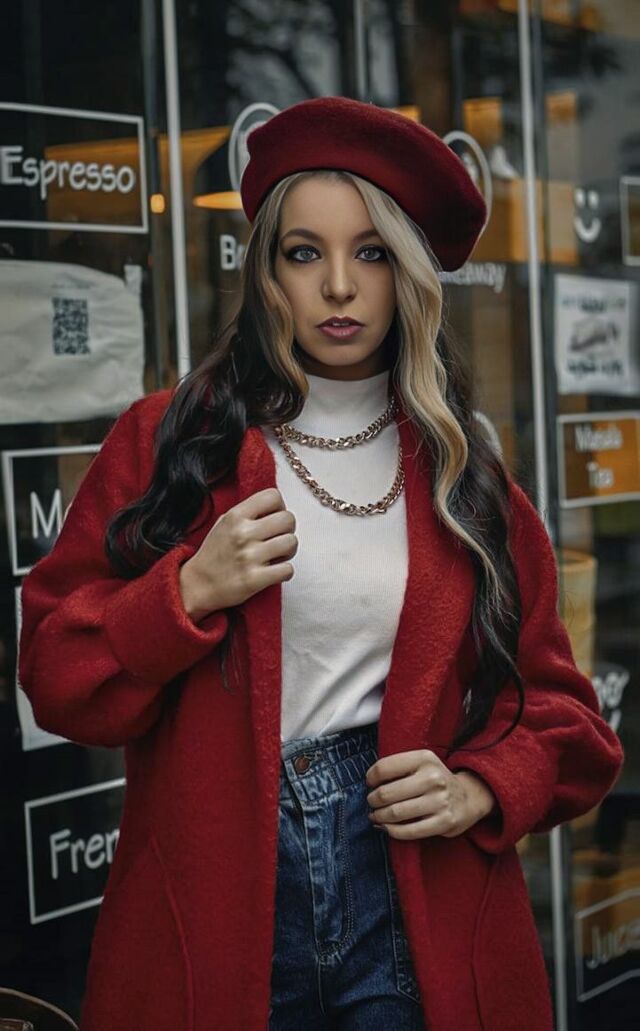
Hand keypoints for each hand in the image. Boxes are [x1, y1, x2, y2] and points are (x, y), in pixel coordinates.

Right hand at [179, 488, 297, 620]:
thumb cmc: (214, 554)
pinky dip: (285, 572)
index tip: (274, 517)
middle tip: (279, 538)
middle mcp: (242, 533)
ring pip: (291, 542)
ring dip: (288, 551)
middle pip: (288, 519)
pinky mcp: (254, 579)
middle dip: (288, 529)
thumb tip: (276, 507)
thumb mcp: (224, 523)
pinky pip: (288, 569)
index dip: (280, 507)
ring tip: (277, 556)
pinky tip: (275, 571)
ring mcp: (249, 556)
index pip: (273, 496)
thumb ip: (248, 513)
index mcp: (235, 516)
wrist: (198, 585)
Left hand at [365, 749, 496, 840]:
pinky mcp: (444, 822)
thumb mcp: (421, 763)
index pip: (384, 767)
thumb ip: (398, 767)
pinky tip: (386, 828)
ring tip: (376, 816)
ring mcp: (440, 801)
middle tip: (372, 803)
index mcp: (424, 759)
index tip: (370, 784)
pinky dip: (392, 831)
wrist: (469, 797)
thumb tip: (369, 783)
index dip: (370, 778)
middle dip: (373, 800)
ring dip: (379, 817)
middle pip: (386, 793)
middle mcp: (433, 778)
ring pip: (395, 813)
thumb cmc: (435, 780)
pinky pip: (409, 831)